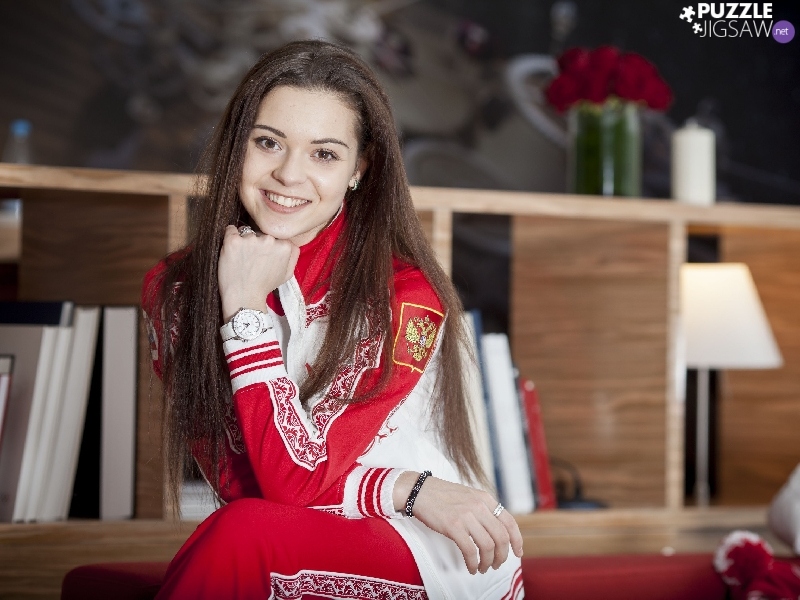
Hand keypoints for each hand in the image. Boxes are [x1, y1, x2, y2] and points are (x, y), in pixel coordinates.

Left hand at [218, 225, 298, 321]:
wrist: (244, 297)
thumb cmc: (265, 286)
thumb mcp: (287, 274)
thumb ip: (293, 255)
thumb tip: (290, 243)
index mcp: (283, 246)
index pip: (275, 237)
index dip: (269, 247)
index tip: (264, 256)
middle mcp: (268, 239)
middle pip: (261, 233)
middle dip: (256, 243)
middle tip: (252, 259)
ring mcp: (250, 239)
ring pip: (246, 232)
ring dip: (244, 241)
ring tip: (241, 258)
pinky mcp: (233, 241)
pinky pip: (230, 230)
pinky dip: (230, 236)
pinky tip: (232, 249)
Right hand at [393, 472, 523, 574]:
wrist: (419, 490)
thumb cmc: (443, 495)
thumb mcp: (469, 496)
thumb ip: (483, 509)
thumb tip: (496, 531)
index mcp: (485, 498)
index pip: (510, 522)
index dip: (517, 541)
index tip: (517, 553)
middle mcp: (479, 506)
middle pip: (501, 537)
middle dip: (501, 556)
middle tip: (495, 565)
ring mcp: (466, 515)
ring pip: (488, 546)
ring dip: (487, 562)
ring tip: (482, 568)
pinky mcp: (453, 526)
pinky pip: (470, 550)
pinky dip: (473, 563)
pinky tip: (471, 567)